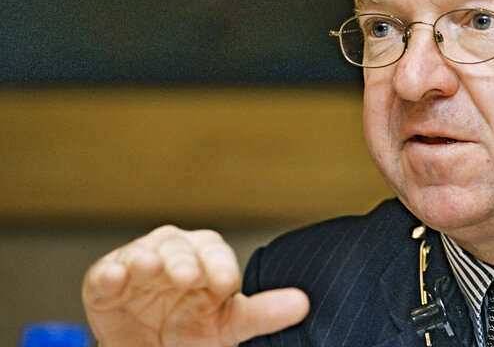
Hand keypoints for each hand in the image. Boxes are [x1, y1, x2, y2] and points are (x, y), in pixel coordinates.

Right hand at [82, 225, 308, 346]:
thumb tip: (304, 303)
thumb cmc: (193, 330)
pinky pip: (106, 272)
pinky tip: (115, 279)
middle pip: (180, 247)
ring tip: (150, 267)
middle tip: (188, 277)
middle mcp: (175, 252)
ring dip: (146, 259)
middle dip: (184, 261)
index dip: (220, 266)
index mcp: (207, 258)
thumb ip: (263, 313)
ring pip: (144, 252)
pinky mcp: (106, 281)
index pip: (217, 253)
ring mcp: (139, 263)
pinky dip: (109, 273)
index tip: (226, 284)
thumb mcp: (228, 325)